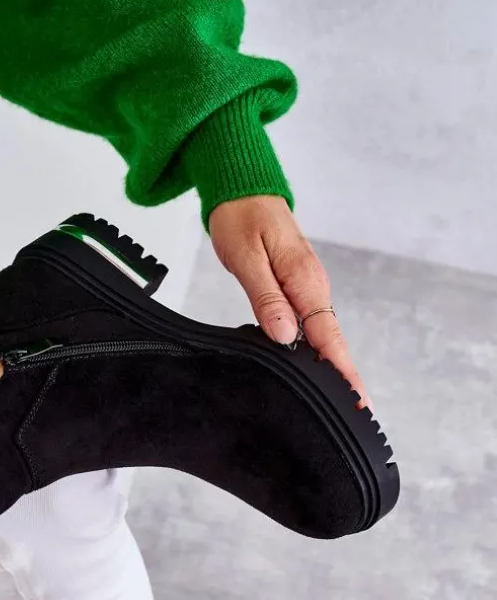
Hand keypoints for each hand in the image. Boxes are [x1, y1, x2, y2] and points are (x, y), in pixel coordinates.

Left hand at [209, 196, 370, 408]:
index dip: (341, 370)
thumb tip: (285, 335)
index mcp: (304, 280)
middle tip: (357, 412)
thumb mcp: (246, 257)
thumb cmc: (241, 216)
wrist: (242, 187)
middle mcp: (312, 286)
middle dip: (343, 376)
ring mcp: (307, 287)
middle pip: (331, 341)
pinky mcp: (297, 287)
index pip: (327, 335)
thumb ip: (266, 297)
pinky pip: (311, 323)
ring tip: (339, 401)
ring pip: (322, 335)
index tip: (356, 398)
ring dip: (329, 366)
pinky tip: (313, 368)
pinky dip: (315, 348)